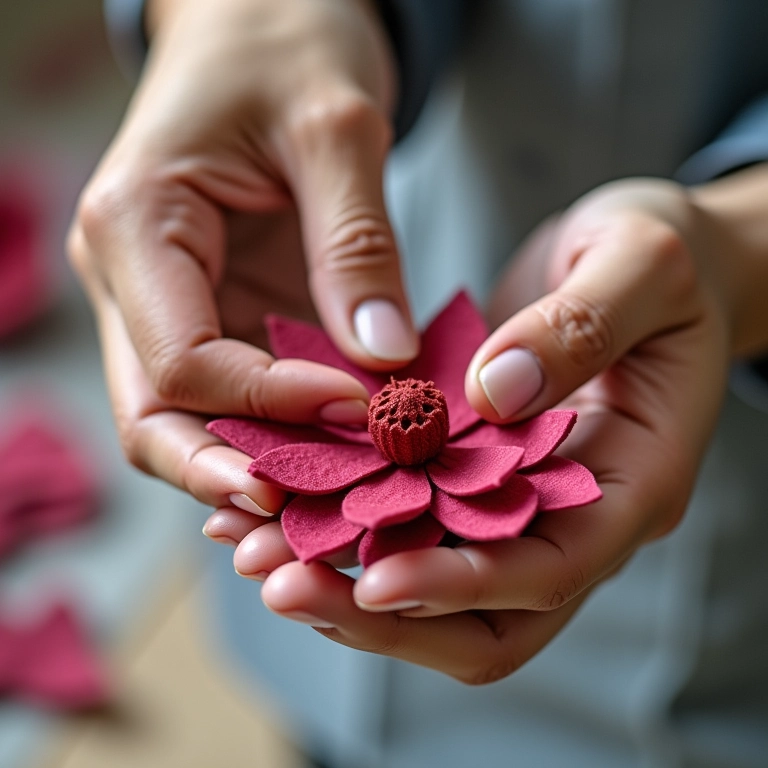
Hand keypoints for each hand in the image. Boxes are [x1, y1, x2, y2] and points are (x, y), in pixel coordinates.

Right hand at [68, 0, 418, 509]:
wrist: (260, 17)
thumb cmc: (285, 41)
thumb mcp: (336, 127)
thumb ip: (358, 245)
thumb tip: (383, 360)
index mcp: (135, 228)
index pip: (183, 361)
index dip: (269, 406)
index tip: (361, 412)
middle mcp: (133, 282)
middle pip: (157, 418)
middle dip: (233, 475)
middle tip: (313, 522)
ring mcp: (170, 304)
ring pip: (190, 421)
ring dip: (257, 468)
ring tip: (331, 505)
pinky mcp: (215, 311)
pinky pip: (234, 395)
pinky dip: (278, 435)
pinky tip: (332, 458)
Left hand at [209, 176, 744, 682]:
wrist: (649, 269)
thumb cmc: (665, 263)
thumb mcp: (645, 267)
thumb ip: (582, 327)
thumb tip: (498, 392)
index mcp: (633, 482)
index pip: (550, 569)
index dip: (463, 584)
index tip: (374, 578)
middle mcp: (570, 514)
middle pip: (481, 615)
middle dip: (380, 613)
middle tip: (281, 583)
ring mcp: (520, 501)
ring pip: (432, 581)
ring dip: (344, 579)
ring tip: (253, 550)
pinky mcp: (475, 474)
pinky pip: (407, 519)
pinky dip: (342, 522)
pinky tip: (274, 499)